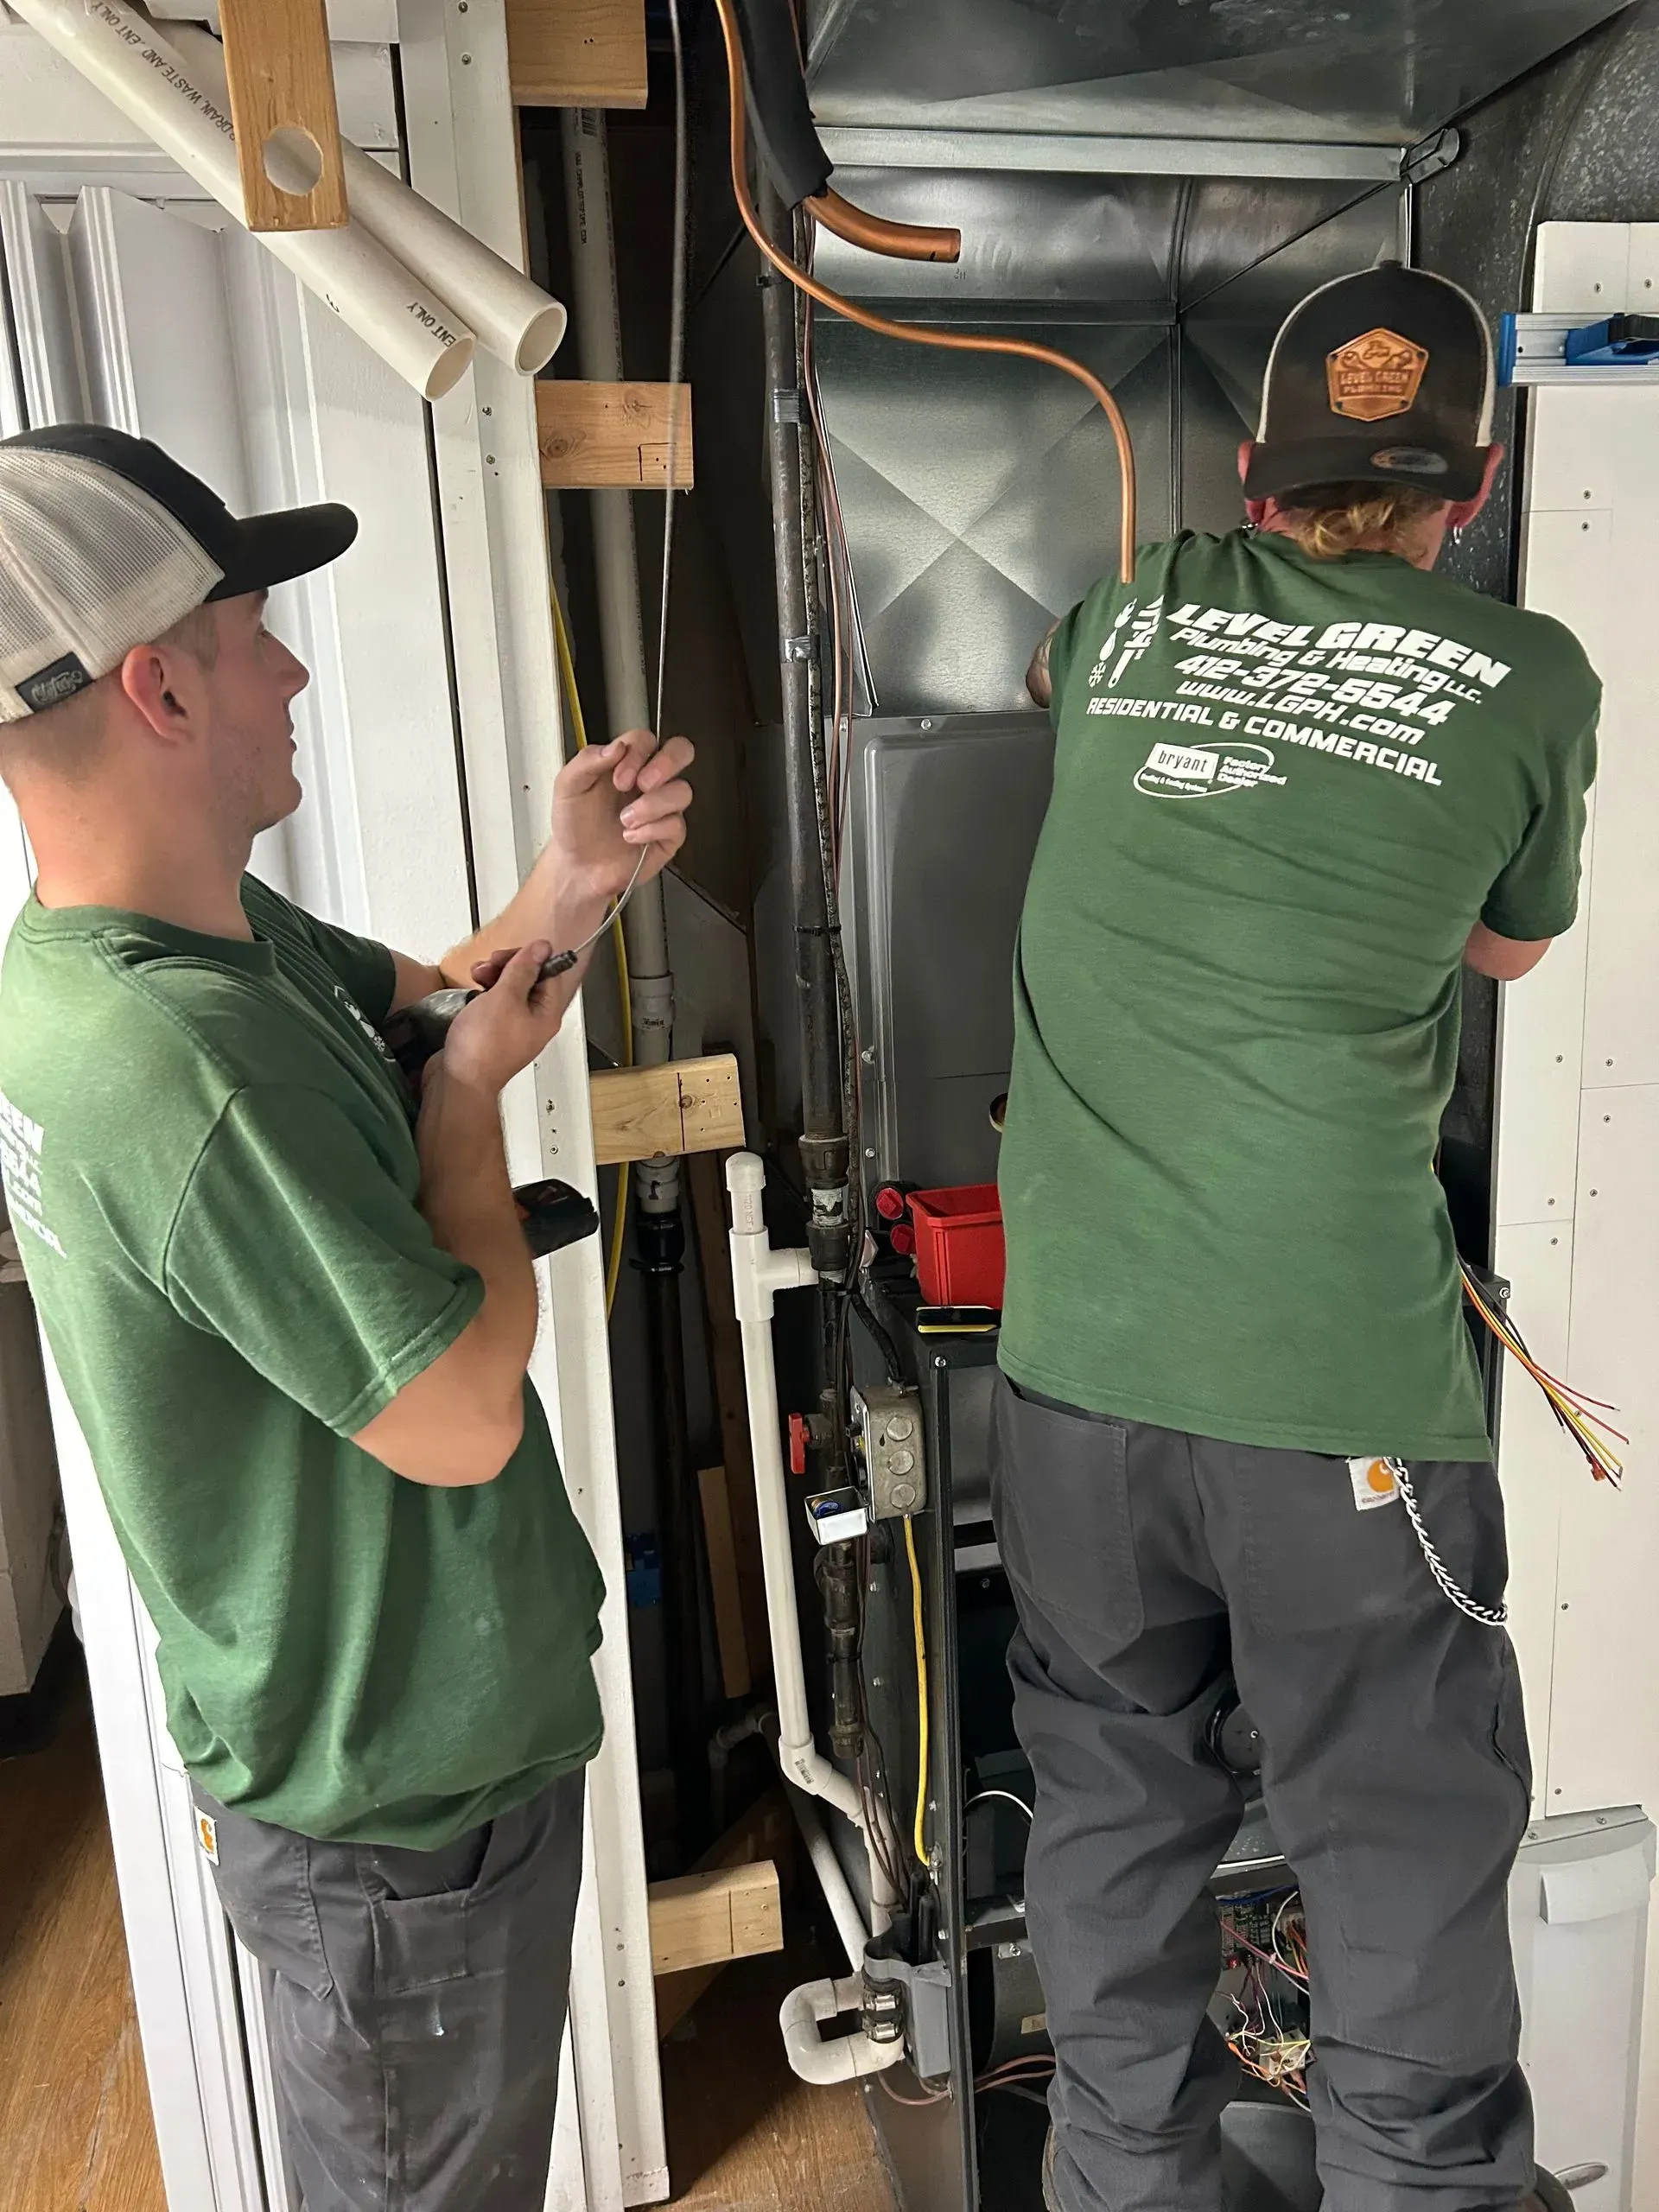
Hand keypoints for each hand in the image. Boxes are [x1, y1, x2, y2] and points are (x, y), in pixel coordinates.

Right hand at [438, 941, 562, 1095]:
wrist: (458, 1081)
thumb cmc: (483, 1046)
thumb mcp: (505, 997)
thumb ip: (523, 970)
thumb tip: (542, 948)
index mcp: (546, 1015)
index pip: (550, 975)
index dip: (530, 959)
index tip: (510, 954)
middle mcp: (533, 1022)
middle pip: (529, 981)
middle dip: (508, 967)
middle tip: (489, 965)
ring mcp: (512, 1029)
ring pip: (509, 991)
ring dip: (493, 977)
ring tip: (476, 975)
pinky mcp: (493, 1033)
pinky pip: (494, 1005)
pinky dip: (484, 993)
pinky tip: (472, 990)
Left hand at [548, 728, 694, 903]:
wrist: (578, 867)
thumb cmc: (574, 826)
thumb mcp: (567, 787)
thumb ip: (587, 760)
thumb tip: (616, 747)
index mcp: (625, 763)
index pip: (647, 740)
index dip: (638, 754)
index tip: (618, 778)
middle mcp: (648, 781)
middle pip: (681, 752)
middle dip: (666, 764)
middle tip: (642, 784)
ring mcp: (662, 807)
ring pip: (682, 791)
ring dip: (651, 805)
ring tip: (625, 820)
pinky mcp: (669, 835)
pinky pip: (676, 825)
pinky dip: (650, 831)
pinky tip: (631, 837)